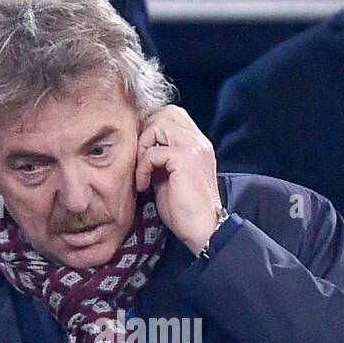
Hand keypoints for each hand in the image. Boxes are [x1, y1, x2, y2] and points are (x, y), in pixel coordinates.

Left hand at [135, 106, 222, 253]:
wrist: (203, 229)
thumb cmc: (185, 210)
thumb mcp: (169, 178)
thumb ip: (160, 159)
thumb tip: (140, 150)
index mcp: (197, 144)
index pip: (173, 115)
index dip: (152, 128)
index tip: (143, 154)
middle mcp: (198, 141)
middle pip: (165, 112)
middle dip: (146, 132)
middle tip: (141, 160)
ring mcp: (193, 147)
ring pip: (157, 125)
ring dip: (142, 148)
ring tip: (142, 172)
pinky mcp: (185, 158)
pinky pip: (153, 151)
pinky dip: (143, 168)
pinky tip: (144, 185)